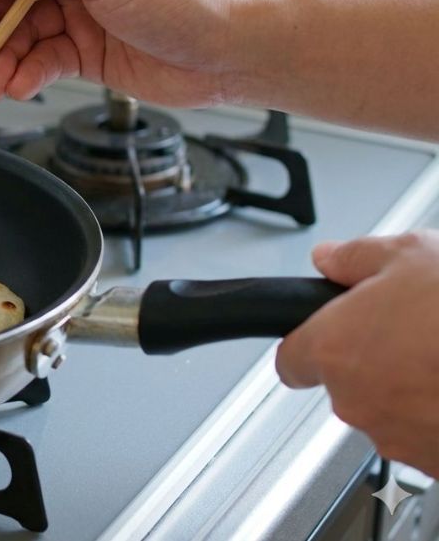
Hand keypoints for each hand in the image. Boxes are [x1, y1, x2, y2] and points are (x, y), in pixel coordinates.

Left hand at [277, 232, 438, 476]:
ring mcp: (396, 435)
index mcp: (335, 348)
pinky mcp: (432, 460)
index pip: (291, 360)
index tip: (322, 338)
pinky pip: (426, 437)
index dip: (308, 346)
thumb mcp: (411, 254)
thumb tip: (331, 258)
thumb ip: (356, 258)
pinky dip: (437, 416)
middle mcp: (356, 399)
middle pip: (345, 386)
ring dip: (409, 391)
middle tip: (412, 335)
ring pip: (387, 413)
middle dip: (373, 363)